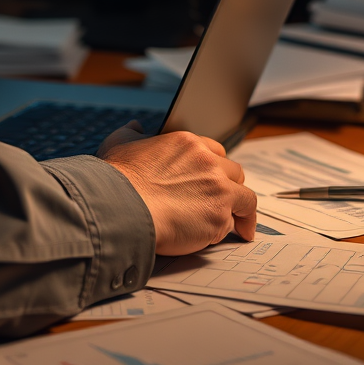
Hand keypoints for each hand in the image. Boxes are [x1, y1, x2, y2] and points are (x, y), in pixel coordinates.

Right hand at [97, 125, 256, 254]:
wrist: (122, 205)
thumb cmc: (119, 177)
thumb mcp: (120, 142)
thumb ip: (133, 133)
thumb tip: (136, 127)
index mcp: (188, 143)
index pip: (215, 151)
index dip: (215, 167)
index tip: (212, 179)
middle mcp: (207, 162)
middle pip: (235, 172)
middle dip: (231, 186)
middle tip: (225, 200)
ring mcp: (217, 189)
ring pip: (245, 198)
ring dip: (241, 211)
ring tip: (241, 226)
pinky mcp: (219, 217)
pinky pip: (234, 224)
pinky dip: (230, 231)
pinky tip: (219, 237)